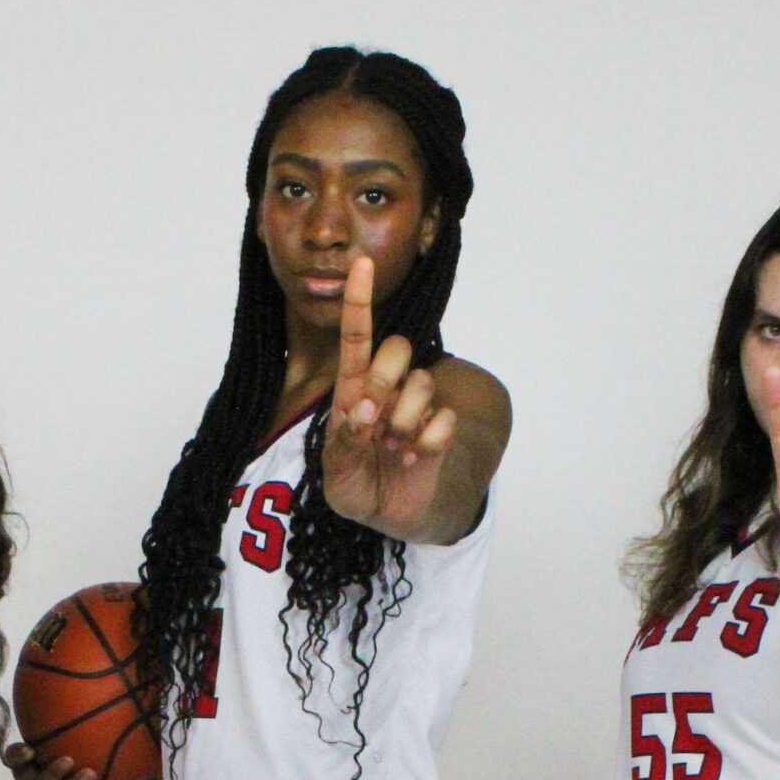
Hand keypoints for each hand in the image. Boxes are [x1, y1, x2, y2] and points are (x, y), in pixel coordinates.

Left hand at [321, 255, 457, 530]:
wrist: (392, 515)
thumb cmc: (356, 487)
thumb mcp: (337, 475)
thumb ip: (344, 442)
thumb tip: (363, 409)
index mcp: (352, 390)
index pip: (356, 339)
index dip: (359, 301)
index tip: (361, 264)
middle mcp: (386, 388)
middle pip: (397, 349)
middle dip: (384, 383)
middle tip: (375, 423)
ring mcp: (415, 405)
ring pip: (422, 383)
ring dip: (405, 424)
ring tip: (394, 450)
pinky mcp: (441, 425)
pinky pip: (442, 420)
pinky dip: (425, 447)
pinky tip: (413, 460)